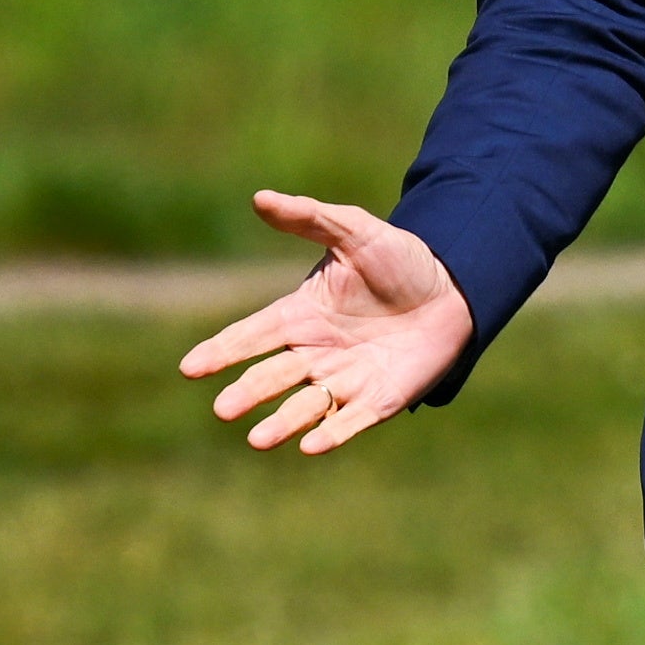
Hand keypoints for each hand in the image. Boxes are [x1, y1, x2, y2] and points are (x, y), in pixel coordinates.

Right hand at [178, 189, 477, 456]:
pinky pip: (350, 420)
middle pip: (273, 376)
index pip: (252, 335)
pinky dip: (332, 432)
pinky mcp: (379, 399)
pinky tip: (311, 447)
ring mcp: (345, 378)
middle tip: (223, 409)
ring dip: (282, 422)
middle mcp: (315, 351)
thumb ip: (310, 218)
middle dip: (248, 392)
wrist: (454, 290)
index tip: (190, 367)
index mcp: (300, 314)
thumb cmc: (399, 260)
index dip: (223, 350)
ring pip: (305, 405)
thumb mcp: (356, 232)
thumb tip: (260, 198)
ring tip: (258, 439)